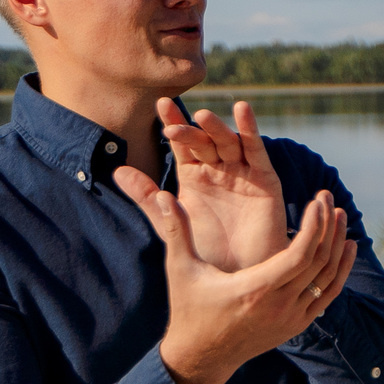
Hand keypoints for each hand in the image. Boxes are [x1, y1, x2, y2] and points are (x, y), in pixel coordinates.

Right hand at [115, 175, 358, 383]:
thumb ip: (176, 231)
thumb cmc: (189, 309)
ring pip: (329, 279)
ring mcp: (292, 318)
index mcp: (255, 290)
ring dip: (338, 247)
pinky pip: (328, 296)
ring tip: (342, 217)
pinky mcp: (297, 325)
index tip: (317, 201)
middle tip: (329, 198)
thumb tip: (163, 195)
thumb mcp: (180, 270)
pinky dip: (340, 271)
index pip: (300, 256)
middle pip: (319, 262)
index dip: (314, 227)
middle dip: (328, 227)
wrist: (201, 357)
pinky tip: (346, 249)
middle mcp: (279, 306)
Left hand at [160, 98, 288, 271]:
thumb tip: (117, 171)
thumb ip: (147, 197)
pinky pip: (257, 152)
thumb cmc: (207, 253)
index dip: (174, 125)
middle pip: (204, 141)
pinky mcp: (266, 181)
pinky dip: (250, 130)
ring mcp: (243, 173)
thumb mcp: (171, 222)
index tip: (161, 106)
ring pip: (229, 142)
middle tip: (173, 126)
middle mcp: (219, 170)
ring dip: (217, 128)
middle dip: (191, 129)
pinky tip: (242, 111)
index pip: (183, 144)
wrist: (239, 276)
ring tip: (203, 116)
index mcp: (195, 177)